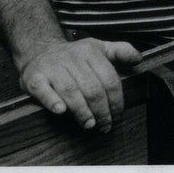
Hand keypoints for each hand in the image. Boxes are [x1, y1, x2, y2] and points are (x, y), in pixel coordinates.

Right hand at [17, 38, 141, 131]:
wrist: (40, 50)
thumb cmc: (74, 55)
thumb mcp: (99, 47)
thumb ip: (120, 51)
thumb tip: (139, 59)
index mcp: (90, 51)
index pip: (109, 78)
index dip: (116, 100)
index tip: (118, 114)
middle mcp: (71, 58)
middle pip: (92, 88)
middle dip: (102, 109)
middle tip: (105, 125)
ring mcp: (52, 68)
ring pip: (71, 91)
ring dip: (82, 110)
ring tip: (90, 124)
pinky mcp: (34, 78)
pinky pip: (44, 90)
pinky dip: (53, 101)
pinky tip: (61, 111)